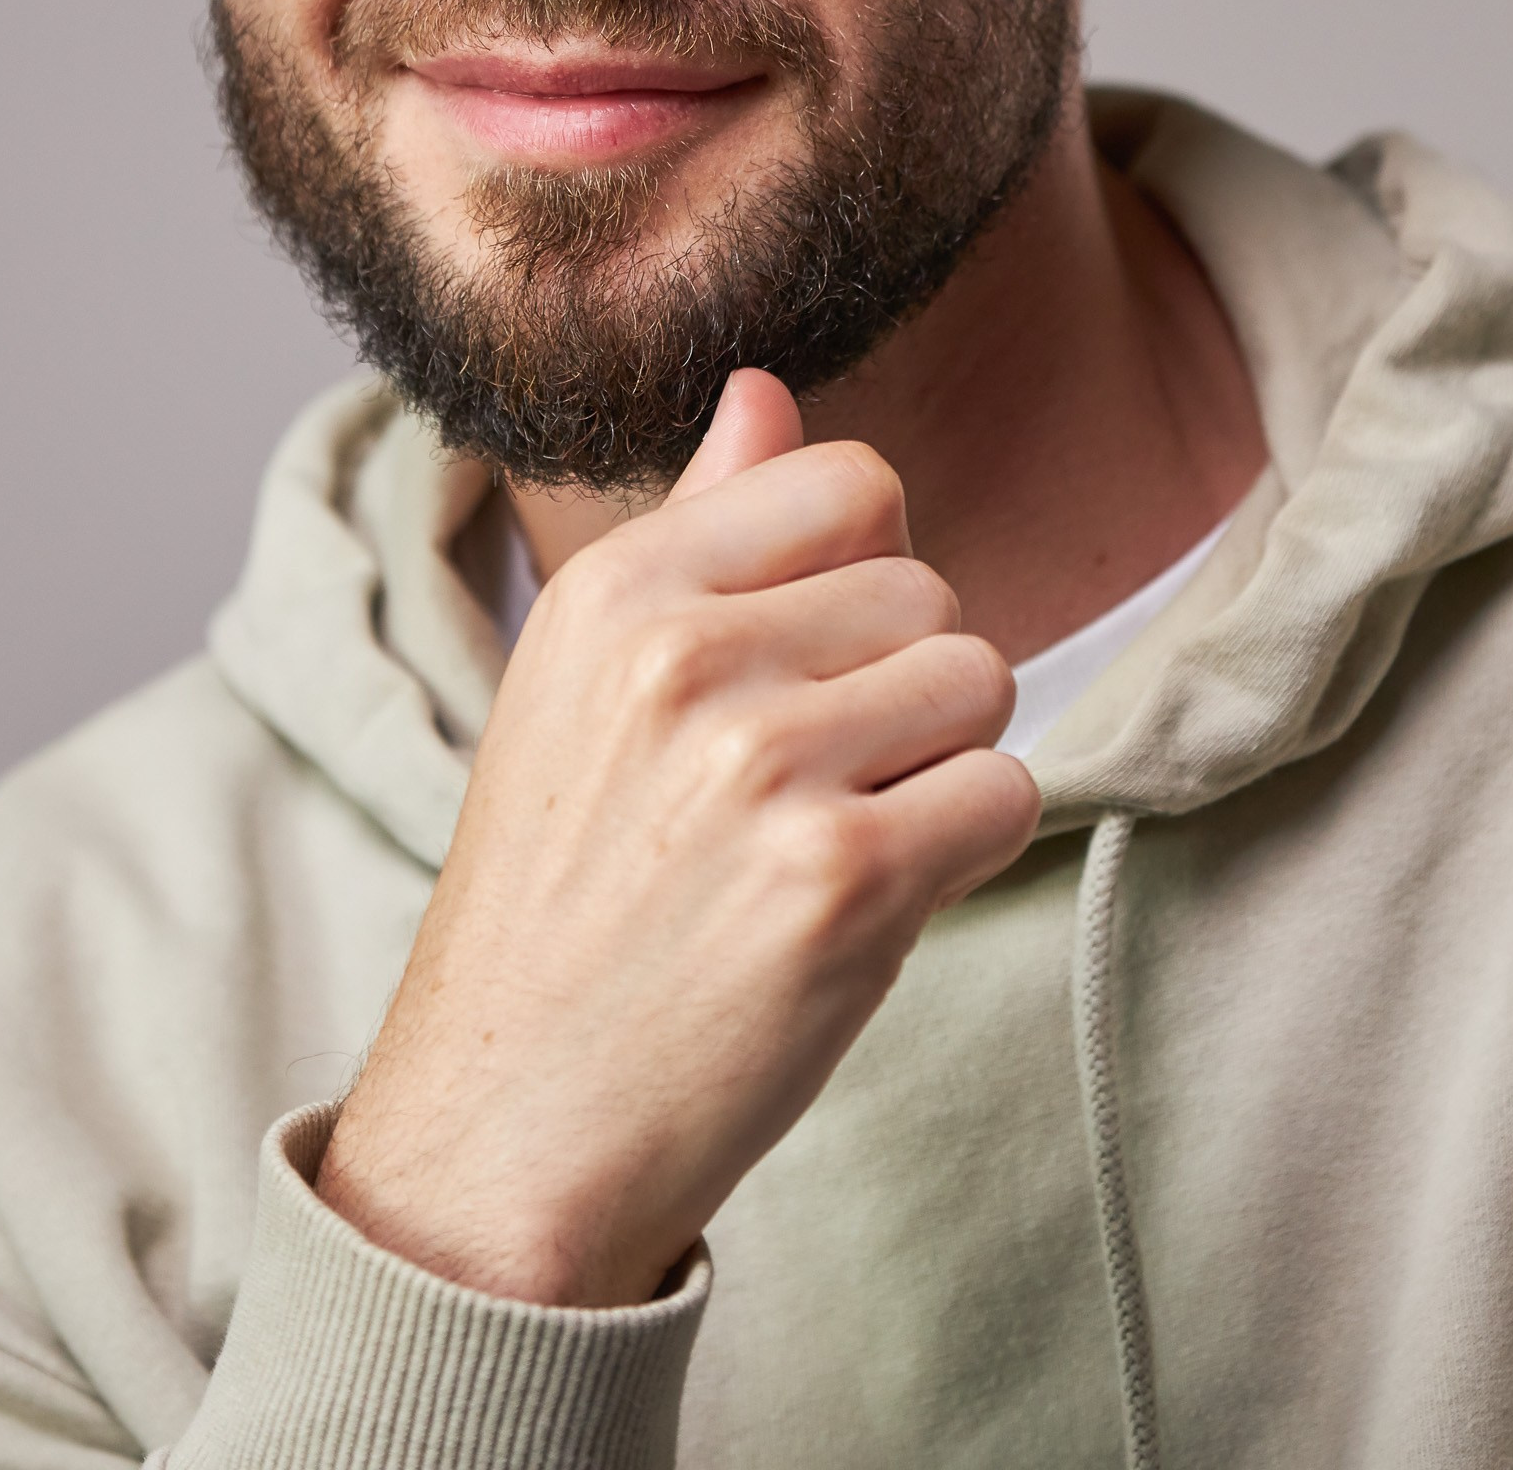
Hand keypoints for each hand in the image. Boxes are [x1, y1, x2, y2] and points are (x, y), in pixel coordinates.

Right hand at [316, 371, 1038, 1306]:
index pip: (848, 478)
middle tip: (802, 792)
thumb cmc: (564, 897)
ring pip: (980, 682)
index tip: (809, 666)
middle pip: (930, 586)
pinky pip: (1005, 795)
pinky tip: (862, 907)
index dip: (863, 573)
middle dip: (903, 686)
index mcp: (619, 585)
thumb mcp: (585, 680)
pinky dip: (963, 854)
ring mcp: (764, 765)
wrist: (507, 1127)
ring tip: (828, 844)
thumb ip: (698, 522)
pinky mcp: (842, 881)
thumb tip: (767, 385)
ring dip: (939, 768)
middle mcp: (687, 653)